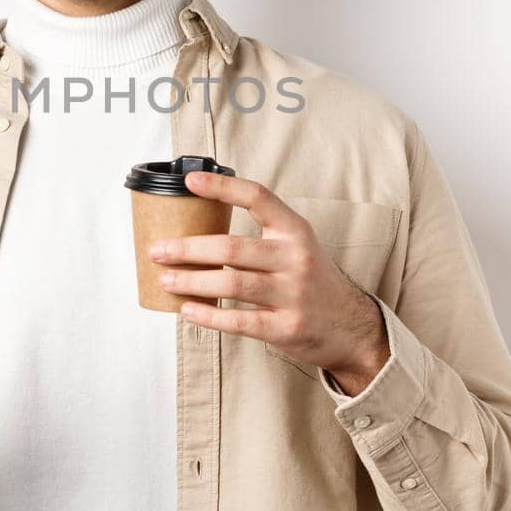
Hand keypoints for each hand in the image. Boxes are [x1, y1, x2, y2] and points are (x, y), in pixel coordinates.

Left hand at [153, 170, 390, 393]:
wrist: (352, 326)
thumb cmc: (311, 281)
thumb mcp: (296, 246)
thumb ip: (260, 236)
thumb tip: (199, 228)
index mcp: (295, 231)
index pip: (257, 197)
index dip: (222, 187)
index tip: (190, 182)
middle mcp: (296, 259)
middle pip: (231, 247)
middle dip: (187, 248)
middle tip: (158, 250)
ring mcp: (293, 294)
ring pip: (230, 283)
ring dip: (191, 281)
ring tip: (166, 279)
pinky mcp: (286, 327)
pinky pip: (239, 321)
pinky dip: (208, 315)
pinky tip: (188, 309)